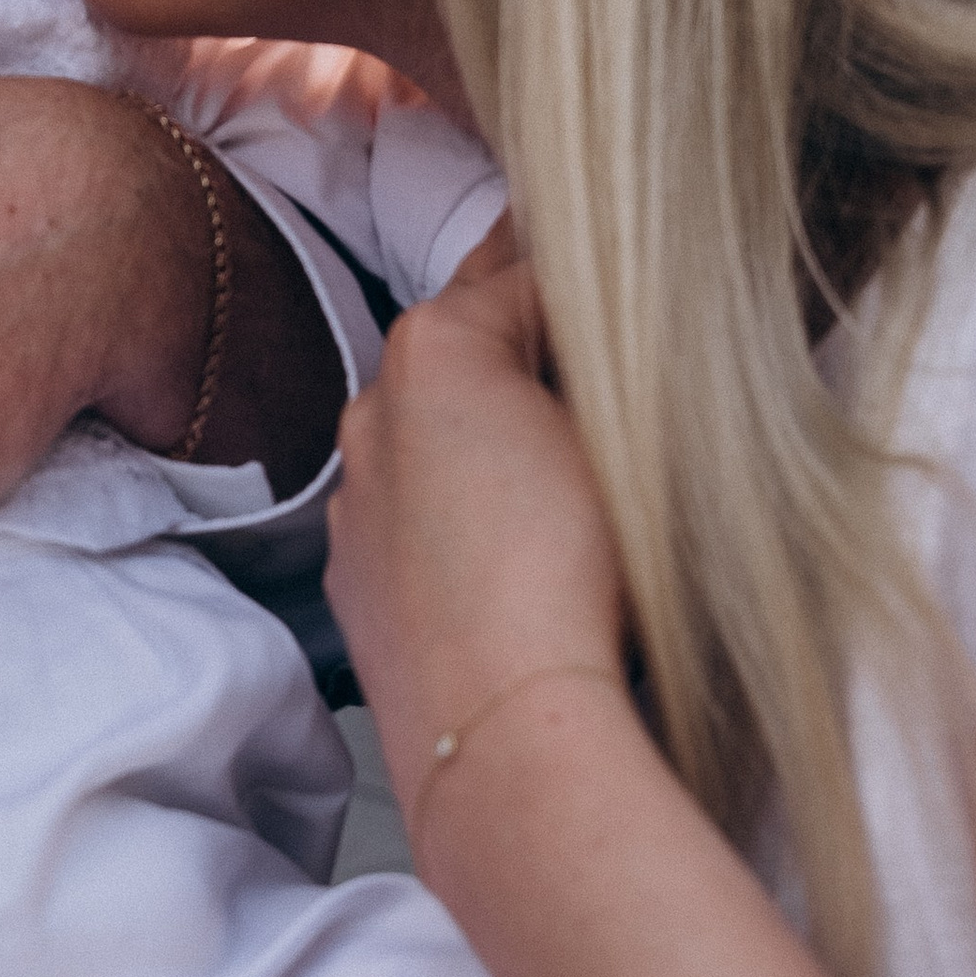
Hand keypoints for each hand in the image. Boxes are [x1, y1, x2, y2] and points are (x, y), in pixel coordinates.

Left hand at [325, 261, 624, 826]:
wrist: (506, 728)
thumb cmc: (574, 572)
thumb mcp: (619, 430)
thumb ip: (599, 362)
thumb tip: (603, 344)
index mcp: (437, 348)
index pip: (525, 274)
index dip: (581, 267)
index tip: (610, 248)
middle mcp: (374, 409)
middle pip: (466, 351)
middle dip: (524, 340)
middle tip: (580, 320)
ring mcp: (356, 499)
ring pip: (433, 437)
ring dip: (486, 429)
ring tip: (557, 444)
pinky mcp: (356, 578)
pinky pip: (414, 516)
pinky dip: (457, 509)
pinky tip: (507, 537)